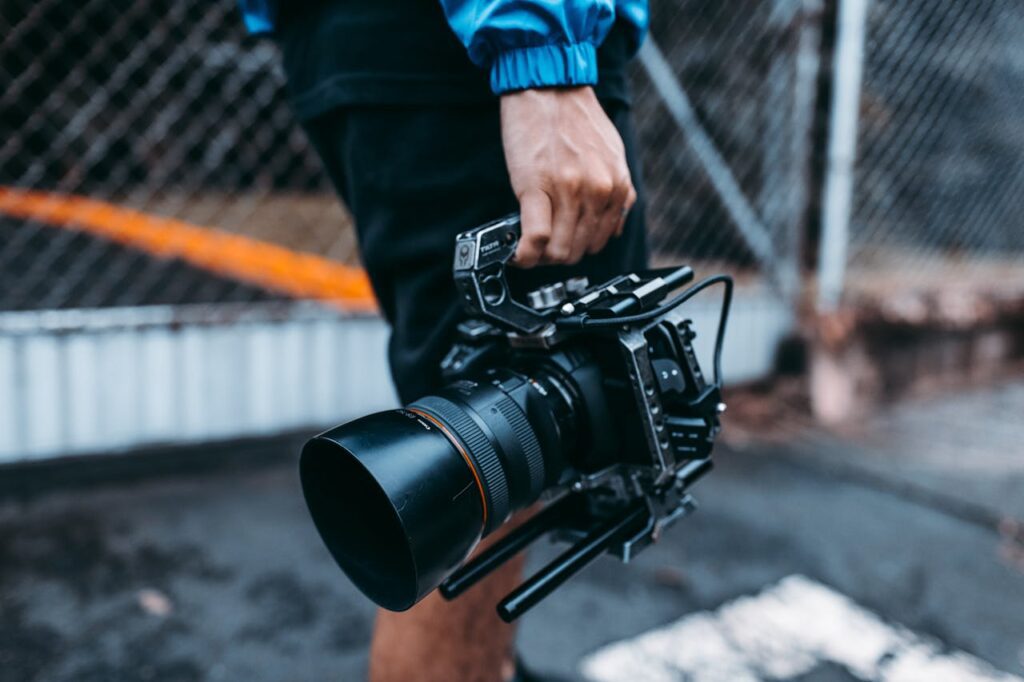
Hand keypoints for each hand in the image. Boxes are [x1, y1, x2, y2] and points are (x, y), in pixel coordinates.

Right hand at [500, 86, 636, 267]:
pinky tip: (517, 251)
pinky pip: (535, 238)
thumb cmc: (575, 117)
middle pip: (577, 251)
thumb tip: (611, 225)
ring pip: (557, 251)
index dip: (576, 249)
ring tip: (528, 245)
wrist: (549, 85)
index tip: (560, 246)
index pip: (600, 242)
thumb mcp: (613, 154)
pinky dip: (524, 252)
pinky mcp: (536, 187)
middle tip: (541, 245)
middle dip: (556, 254)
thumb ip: (616, 191)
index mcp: (616, 186)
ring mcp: (568, 192)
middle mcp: (597, 192)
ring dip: (540, 255)